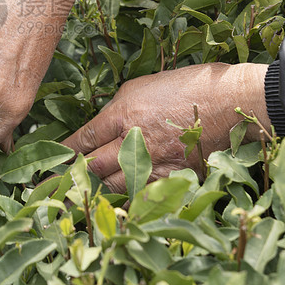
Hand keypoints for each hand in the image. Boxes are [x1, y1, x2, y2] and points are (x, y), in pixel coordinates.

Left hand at [62, 63, 269, 191]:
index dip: (65, 154)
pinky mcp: (176, 178)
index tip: (50, 164)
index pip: (83, 139)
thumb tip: (103, 127)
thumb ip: (119, 108)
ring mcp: (156, 164)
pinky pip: (145, 193)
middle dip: (71, 178)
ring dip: (100, 189)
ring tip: (82, 195)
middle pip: (94, 167)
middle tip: (51, 189)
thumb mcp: (144, 86)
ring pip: (116, 186)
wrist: (234, 101)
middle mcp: (135, 142)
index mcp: (124, 114)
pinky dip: (131, 196)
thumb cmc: (191, 85)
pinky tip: (122, 198)